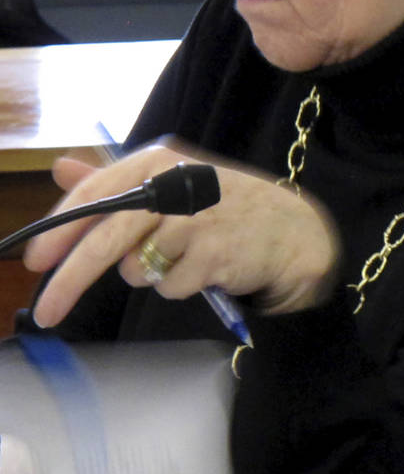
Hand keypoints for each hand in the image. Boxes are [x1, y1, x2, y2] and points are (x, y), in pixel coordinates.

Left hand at [23, 144, 341, 326]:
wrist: (297, 230)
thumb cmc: (228, 207)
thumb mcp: (172, 182)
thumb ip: (117, 182)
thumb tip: (61, 167)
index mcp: (159, 162)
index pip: (95, 195)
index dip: (58, 230)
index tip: (35, 262)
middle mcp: (176, 186)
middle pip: (107, 239)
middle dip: (71, 280)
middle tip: (48, 312)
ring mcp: (198, 220)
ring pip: (139, 269)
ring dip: (151, 275)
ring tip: (185, 259)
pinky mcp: (215, 254)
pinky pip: (171, 285)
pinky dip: (181, 286)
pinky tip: (207, 269)